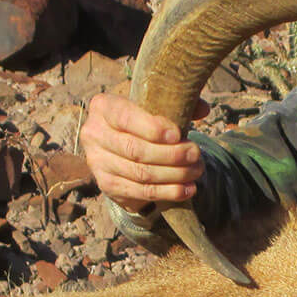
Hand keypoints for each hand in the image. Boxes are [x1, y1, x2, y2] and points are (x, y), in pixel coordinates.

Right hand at [80, 93, 204, 212]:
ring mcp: (97, 162)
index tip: (178, 134)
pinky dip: (167, 192)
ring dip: (174, 175)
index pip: (125, 118)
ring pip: (140, 173)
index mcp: (103, 107)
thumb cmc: (143, 120)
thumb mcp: (154, 106)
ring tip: (196, 170)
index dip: (152, 128)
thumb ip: (178, 104)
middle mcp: (93, 133)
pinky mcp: (106, 185)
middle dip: (171, 154)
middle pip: (135, 149)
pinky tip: (187, 189)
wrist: (122, 145)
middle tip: (196, 154)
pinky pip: (140, 192)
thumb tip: (203, 109)